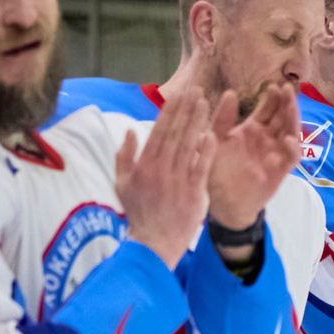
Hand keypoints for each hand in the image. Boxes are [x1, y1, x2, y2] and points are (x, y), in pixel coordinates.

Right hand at [115, 86, 220, 264]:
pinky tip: (211, 133)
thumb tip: (131, 130)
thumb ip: (124, 156)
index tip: (179, 94)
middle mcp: (161, 169)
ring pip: (189, 145)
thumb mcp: (122, 183)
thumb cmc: (138, 212)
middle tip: (196, 90)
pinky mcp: (194, 193)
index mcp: (144, 165)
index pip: (159, 131)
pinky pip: (201, 167)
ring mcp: (178, 180)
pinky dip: (206, 150)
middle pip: (176, 133)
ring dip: (197, 122)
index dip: (170, 111)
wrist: (153, 243)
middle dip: (186, 109)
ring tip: (205, 103)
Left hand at [206, 80, 303, 235]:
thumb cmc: (218, 171)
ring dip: (293, 119)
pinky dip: (293, 149)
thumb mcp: (216, 140)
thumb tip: (230, 92)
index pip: (268, 108)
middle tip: (287, 89)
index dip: (273, 97)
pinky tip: (288, 140)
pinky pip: (291, 158)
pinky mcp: (280, 171)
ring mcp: (275, 154)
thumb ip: (222, 118)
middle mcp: (267, 139)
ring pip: (290, 132)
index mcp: (252, 129)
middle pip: (282, 117)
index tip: (274, 85)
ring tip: (291, 106)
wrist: (223, 203)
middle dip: (286, 103)